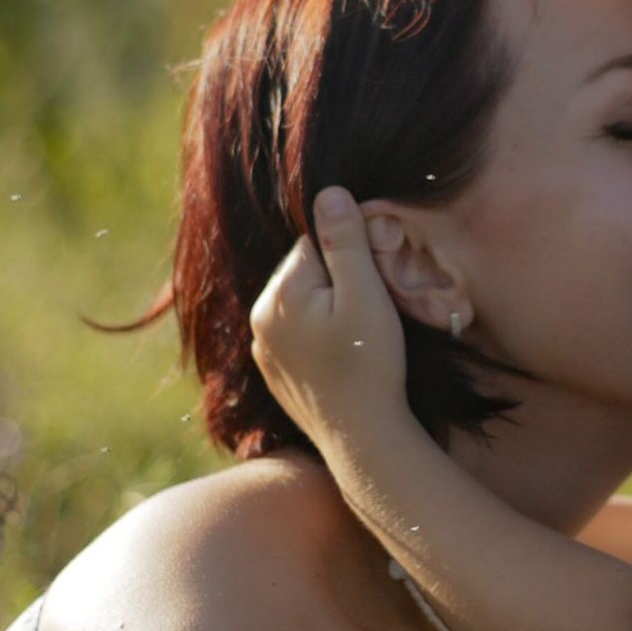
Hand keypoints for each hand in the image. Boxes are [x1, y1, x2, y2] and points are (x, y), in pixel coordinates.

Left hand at [251, 189, 410, 455]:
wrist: (361, 438)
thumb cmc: (369, 364)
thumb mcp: (366, 294)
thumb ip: (346, 241)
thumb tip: (328, 192)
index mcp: (279, 293)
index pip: (314, 245)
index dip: (350, 260)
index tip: (371, 291)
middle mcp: (260, 318)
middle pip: (306, 274)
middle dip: (337, 285)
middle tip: (369, 319)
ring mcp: (264, 350)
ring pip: (303, 307)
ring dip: (328, 313)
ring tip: (356, 344)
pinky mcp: (276, 374)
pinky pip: (298, 338)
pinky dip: (320, 342)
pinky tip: (342, 362)